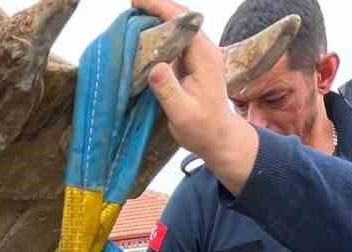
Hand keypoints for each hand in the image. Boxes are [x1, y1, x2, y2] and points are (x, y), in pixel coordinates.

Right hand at [132, 0, 258, 190]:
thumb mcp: (182, 114)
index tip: (139, 1)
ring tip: (136, 14)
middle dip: (158, 7)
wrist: (219, 137)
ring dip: (159, 18)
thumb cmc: (202, 129)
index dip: (161, 8)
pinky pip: (177, 39)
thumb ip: (169, 91)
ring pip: (179, 27)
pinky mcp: (194, 62)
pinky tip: (147, 34)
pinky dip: (161, 32)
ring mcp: (200, 55)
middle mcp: (204, 50)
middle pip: (182, 18)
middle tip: (133, 2)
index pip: (182, 23)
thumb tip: (155, 68)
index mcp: (204, 57)